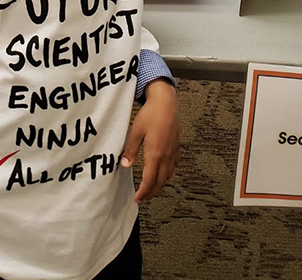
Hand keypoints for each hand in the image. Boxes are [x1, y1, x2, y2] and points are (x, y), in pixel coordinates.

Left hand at [121, 79, 179, 202]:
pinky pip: (174, 167)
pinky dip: (168, 175)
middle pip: (160, 181)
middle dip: (151, 192)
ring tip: (151, 189)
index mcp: (155, 154)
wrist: (166, 103)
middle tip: (143, 198)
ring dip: (160, 185)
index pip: (149, 179)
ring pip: (168, 176)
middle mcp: (166, 156)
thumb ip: (130, 150)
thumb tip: (125, 165)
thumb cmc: (150, 114)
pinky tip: (163, 174)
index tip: (138, 198)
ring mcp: (173, 152)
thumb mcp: (136, 131)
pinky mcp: (176, 147)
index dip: (144, 192)